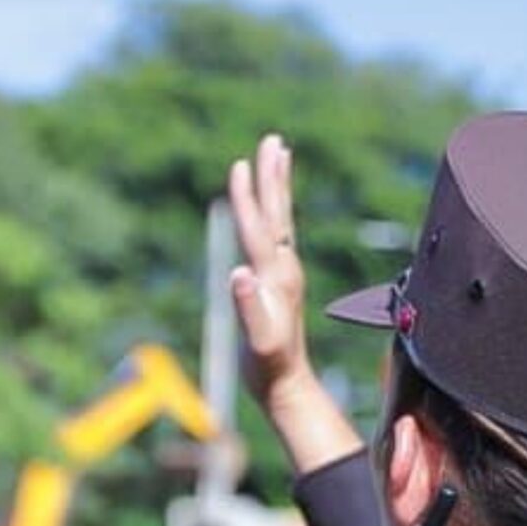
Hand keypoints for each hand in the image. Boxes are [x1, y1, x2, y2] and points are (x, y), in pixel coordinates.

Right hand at [226, 134, 309, 405]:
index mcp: (275, 276)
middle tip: (272, 140)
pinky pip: (276, 235)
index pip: (259, 227)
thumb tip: (239, 272)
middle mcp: (283, 268)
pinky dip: (272, 212)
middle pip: (277, 213)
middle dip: (272, 176)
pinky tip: (269, 207)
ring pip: (280, 220)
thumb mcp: (258, 341)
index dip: (248, 197)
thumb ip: (249, 307)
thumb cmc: (268, 366)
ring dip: (277, 187)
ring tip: (277, 156)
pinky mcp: (280, 281)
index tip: (241, 164)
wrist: (287, 385)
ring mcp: (284, 273)